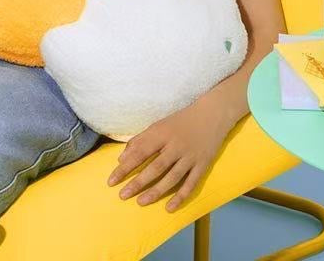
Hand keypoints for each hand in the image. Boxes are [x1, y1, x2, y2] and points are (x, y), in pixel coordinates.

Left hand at [105, 99, 230, 211]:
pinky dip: (180, 197)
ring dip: (155, 191)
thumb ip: (140, 140)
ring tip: (140, 202)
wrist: (212, 114)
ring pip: (171, 177)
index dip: (124, 168)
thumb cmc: (180, 121)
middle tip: (122, 195)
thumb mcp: (158, 125)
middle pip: (155, 167)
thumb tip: (122, 159)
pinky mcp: (203, 165)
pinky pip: (191, 184)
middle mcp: (176, 145)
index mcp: (162, 133)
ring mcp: (190, 156)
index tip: (111, 181)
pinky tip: (169, 208)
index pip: (139, 153)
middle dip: (137, 182)